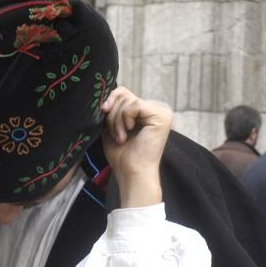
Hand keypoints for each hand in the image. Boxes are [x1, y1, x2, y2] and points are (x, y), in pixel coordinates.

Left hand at [100, 87, 172, 207]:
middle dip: (113, 114)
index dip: (110, 102)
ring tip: (122, 137)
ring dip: (117, 120)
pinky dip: (125, 119)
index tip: (103, 114)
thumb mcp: (113, 126)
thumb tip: (104, 95)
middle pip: (124, 94)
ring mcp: (162, 112)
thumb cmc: (122, 156)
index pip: (124, 93)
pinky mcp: (162, 116)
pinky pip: (135, 105)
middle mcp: (156, 109)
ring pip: (128, 100)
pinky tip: (128, 133)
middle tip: (117, 135)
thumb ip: (112, 108)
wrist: (131, 173)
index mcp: (146, 111)